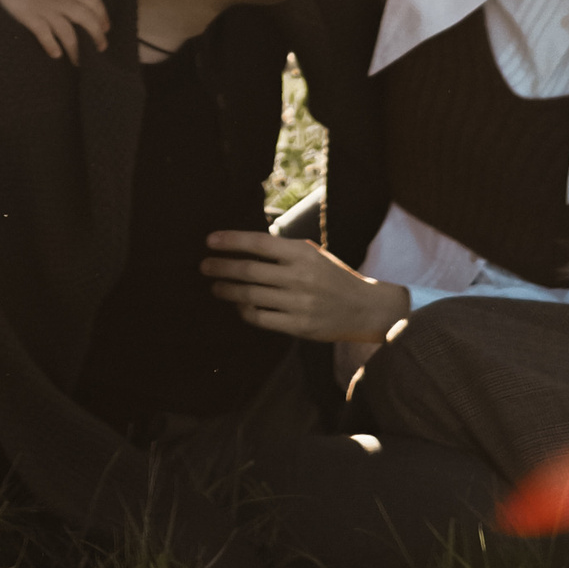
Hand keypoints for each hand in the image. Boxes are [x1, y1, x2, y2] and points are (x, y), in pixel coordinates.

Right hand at [0, 0, 110, 59]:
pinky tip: (56, 55)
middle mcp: (61, 0)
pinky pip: (44, 34)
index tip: (106, 28)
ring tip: (78, 62)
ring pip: (68, 32)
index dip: (103, 15)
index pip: (93, 1)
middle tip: (101, 48)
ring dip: (75, 49)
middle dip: (96, 35)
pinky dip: (51, 46)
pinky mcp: (31, 17)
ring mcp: (46, 10)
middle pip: (86, 19)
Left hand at [199, 229, 409, 343]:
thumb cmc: (333, 276)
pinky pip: (261, 319)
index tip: (210, 241)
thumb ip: (283, 249)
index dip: (231, 241)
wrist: (364, 308)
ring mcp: (298, 303)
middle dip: (221, 267)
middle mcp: (299, 277)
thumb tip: (246, 244)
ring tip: (215, 286)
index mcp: (302, 253)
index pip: (259, 243)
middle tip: (204, 266)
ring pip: (251, 296)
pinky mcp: (298, 326)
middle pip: (249, 271)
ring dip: (227, 291)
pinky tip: (237, 306)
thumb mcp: (312, 254)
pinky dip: (244, 311)